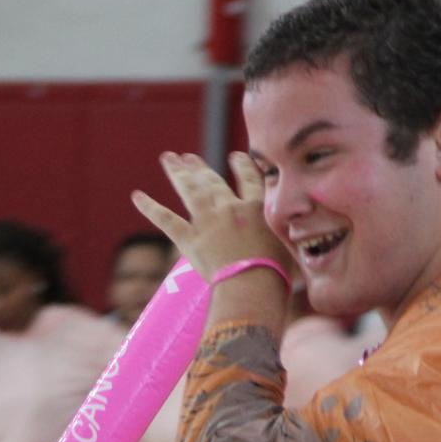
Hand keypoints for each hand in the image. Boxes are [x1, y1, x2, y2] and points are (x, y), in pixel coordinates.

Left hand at [132, 151, 291, 282]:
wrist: (252, 285)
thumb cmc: (276, 275)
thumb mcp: (290, 250)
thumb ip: (290, 239)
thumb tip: (304, 242)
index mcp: (255, 209)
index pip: (250, 179)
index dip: (243, 166)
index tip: (237, 156)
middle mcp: (229, 209)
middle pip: (212, 181)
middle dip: (199, 167)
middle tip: (187, 157)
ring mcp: (206, 222)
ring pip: (189, 190)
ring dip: (178, 172)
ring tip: (169, 158)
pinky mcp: (188, 240)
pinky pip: (165, 219)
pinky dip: (149, 207)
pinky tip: (136, 196)